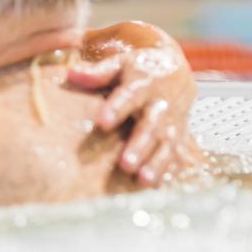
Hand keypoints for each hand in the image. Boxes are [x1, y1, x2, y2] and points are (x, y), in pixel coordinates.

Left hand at [67, 46, 202, 184]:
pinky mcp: (179, 137)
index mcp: (144, 84)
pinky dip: (168, 171)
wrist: (177, 71)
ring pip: (166, 145)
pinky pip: (175, 156)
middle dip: (139, 146)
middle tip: (125, 163)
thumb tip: (71, 74)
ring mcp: (172, 123)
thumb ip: (99, 73)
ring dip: (155, 163)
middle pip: (151, 127)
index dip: (117, 109)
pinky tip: (156, 187)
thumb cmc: (141, 70)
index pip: (129, 96)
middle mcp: (160, 105)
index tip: (103, 122)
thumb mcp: (121, 64)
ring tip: (142, 180)